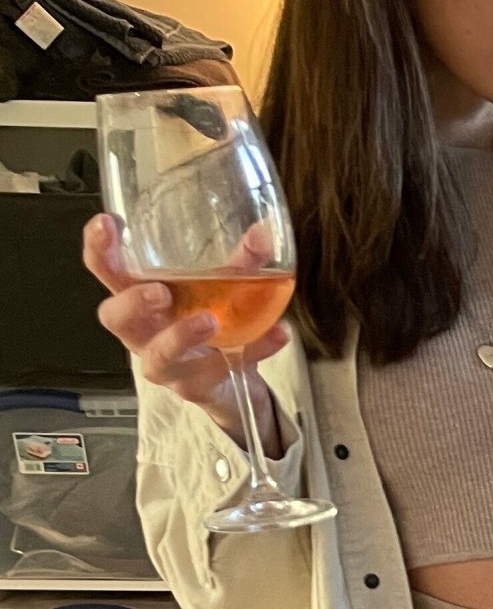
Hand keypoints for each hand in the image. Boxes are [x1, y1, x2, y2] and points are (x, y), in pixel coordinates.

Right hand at [82, 212, 286, 451]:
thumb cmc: (210, 321)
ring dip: (180, 336)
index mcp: (139, 297)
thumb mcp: (223, 286)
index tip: (106, 223)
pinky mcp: (194, 385)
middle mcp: (143, 331)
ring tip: (210, 320)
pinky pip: (217, 370)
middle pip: (115, 317)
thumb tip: (265, 233)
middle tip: (160, 291)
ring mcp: (165, 363)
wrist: (232, 377)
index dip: (99, 248)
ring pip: (158, 356)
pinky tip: (278, 334)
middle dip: (132, 303)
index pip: (107, 270)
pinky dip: (253, 349)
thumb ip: (241, 261)